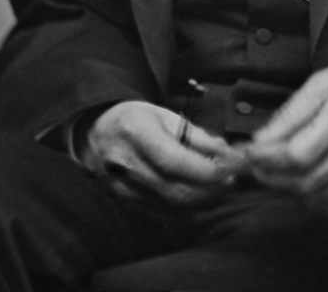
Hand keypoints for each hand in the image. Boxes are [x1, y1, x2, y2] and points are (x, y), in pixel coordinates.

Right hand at [82, 100, 245, 206]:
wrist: (96, 133)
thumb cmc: (135, 119)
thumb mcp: (164, 115)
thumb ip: (196, 135)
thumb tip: (225, 154)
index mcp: (136, 132)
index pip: (174, 161)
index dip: (206, 170)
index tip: (230, 168)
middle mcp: (126, 164)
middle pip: (175, 189)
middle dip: (210, 189)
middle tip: (232, 180)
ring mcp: (124, 188)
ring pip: (172, 206)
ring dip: (203, 200)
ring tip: (221, 187)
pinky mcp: (127, 203)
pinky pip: (164, 212)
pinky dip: (188, 207)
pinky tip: (201, 196)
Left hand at [239, 52, 327, 213]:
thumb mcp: (324, 80)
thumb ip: (292, 112)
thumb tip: (262, 137)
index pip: (297, 154)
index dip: (267, 159)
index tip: (250, 151)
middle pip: (304, 182)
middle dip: (271, 177)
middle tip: (256, 164)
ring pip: (318, 198)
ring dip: (289, 190)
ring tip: (275, 173)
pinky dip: (313, 200)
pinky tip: (303, 183)